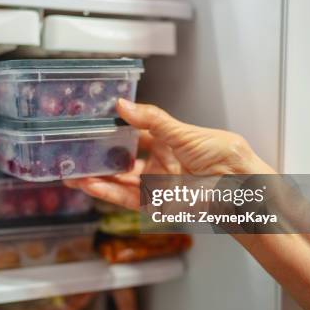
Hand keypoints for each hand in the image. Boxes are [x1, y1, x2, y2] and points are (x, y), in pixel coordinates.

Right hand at [64, 99, 274, 209]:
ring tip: (72, 173)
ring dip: (95, 177)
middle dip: (98, 158)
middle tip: (75, 153)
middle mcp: (158, 162)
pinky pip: (126, 198)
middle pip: (121, 160)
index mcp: (166, 141)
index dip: (113, 130)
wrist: (237, 185)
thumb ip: (151, 120)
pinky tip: (89, 185)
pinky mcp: (155, 203)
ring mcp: (155, 183)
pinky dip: (107, 192)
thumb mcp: (182, 131)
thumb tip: (123, 105)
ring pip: (118, 181)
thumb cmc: (221, 154)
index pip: (133, 133)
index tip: (92, 126)